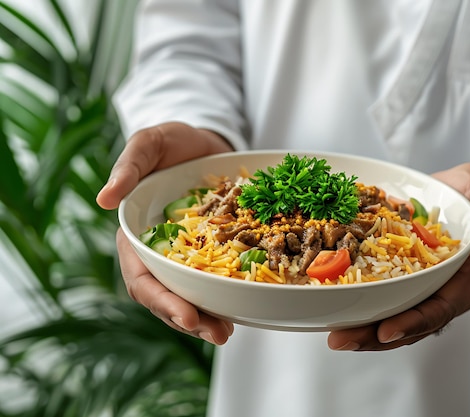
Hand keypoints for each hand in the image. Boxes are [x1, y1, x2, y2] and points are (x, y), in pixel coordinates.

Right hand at [97, 122, 235, 343]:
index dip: (161, 299)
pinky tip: (240, 310)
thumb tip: (104, 199)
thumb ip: (129, 167)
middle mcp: (159, 252)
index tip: (186, 316)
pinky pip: (214, 280)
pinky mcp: (210, 253)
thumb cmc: (171, 142)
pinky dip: (225, 297)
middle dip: (189, 319)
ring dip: (207, 317)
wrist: (204, 142)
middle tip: (218, 333)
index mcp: (136, 235)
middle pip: (167, 296)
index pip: (142, 277)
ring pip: (191, 295)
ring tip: (227, 332)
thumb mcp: (149, 144)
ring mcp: (185, 256)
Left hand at [327, 163, 469, 350]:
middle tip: (341, 340)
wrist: (466, 192)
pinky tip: (336, 307)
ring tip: (333, 335)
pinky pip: (384, 295)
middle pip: (411, 322)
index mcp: (468, 278)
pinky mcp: (406, 276)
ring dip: (364, 328)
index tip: (385, 331)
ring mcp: (424, 286)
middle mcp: (445, 289)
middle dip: (376, 336)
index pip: (440, 308)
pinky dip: (362, 303)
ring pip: (395, 315)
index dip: (413, 322)